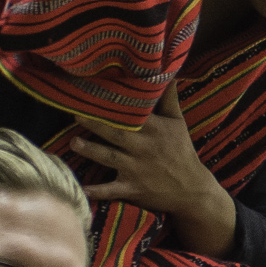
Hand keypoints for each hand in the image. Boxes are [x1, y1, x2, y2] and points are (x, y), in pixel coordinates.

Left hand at [72, 86, 229, 223]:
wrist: (192, 189)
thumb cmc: (181, 152)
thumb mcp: (178, 123)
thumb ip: (169, 99)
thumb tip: (167, 74)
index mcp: (155, 131)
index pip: (133, 114)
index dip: (116, 104)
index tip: (97, 93)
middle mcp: (144, 149)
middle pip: (117, 134)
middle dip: (96, 124)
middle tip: (76, 113)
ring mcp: (137, 170)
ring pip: (110, 158)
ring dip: (91, 151)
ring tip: (74, 143)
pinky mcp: (132, 189)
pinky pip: (112, 190)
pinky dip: (97, 192)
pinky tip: (82, 190)